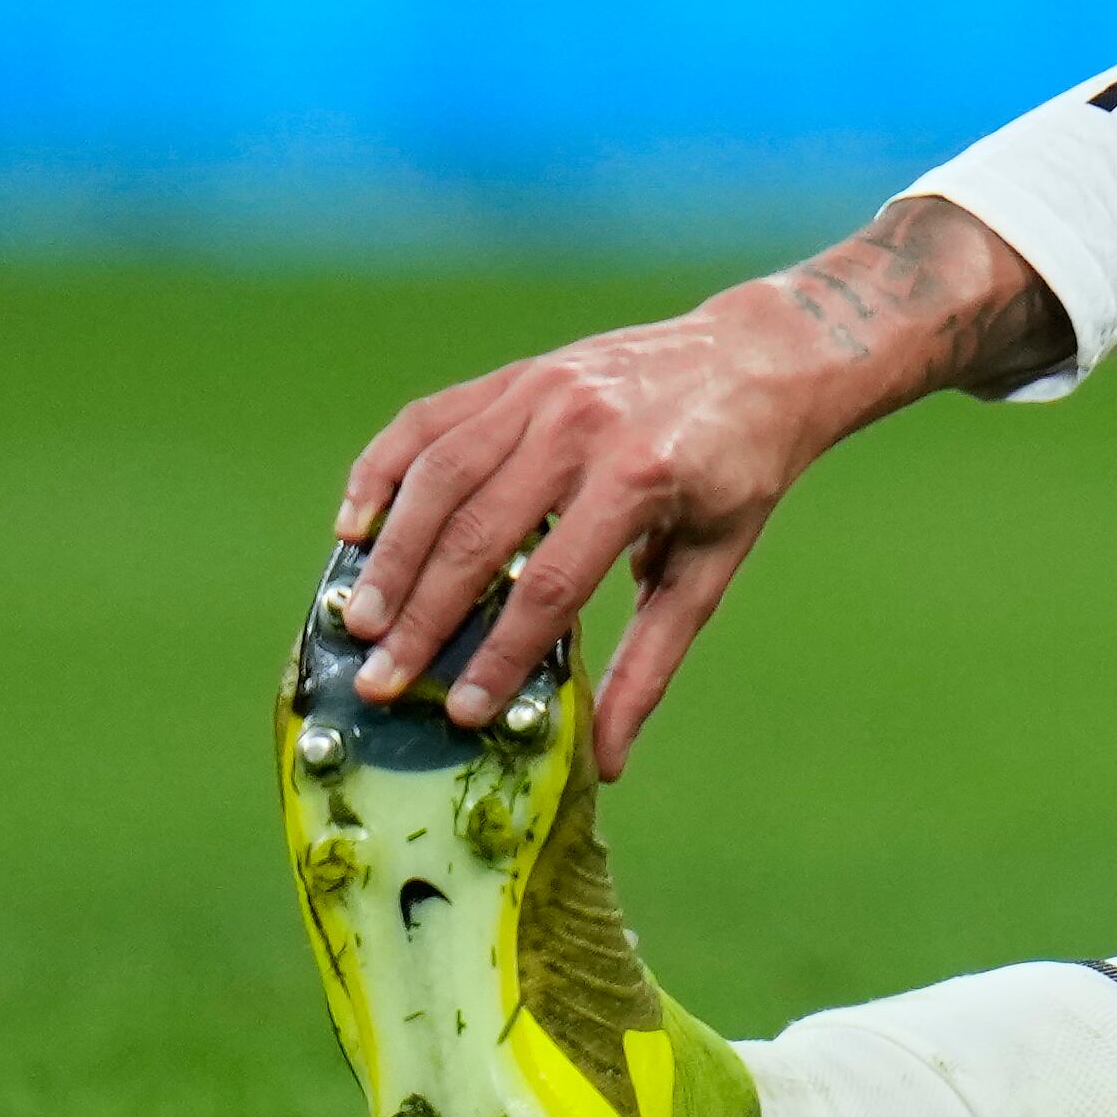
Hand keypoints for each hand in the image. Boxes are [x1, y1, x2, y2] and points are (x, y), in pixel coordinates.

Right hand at [331, 198, 1067, 776]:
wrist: (763, 357)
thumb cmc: (739, 472)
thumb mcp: (711, 566)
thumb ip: (651, 661)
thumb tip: (607, 759)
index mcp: (641, 476)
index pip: (553, 584)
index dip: (503, 653)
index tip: (463, 712)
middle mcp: (582, 426)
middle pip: (480, 533)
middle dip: (424, 615)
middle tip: (383, 680)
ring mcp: (542, 390)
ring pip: (440, 476)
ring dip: (390, 552)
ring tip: (358, 619)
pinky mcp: (517, 374)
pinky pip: (429, 420)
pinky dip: (383, 471)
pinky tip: (353, 526)